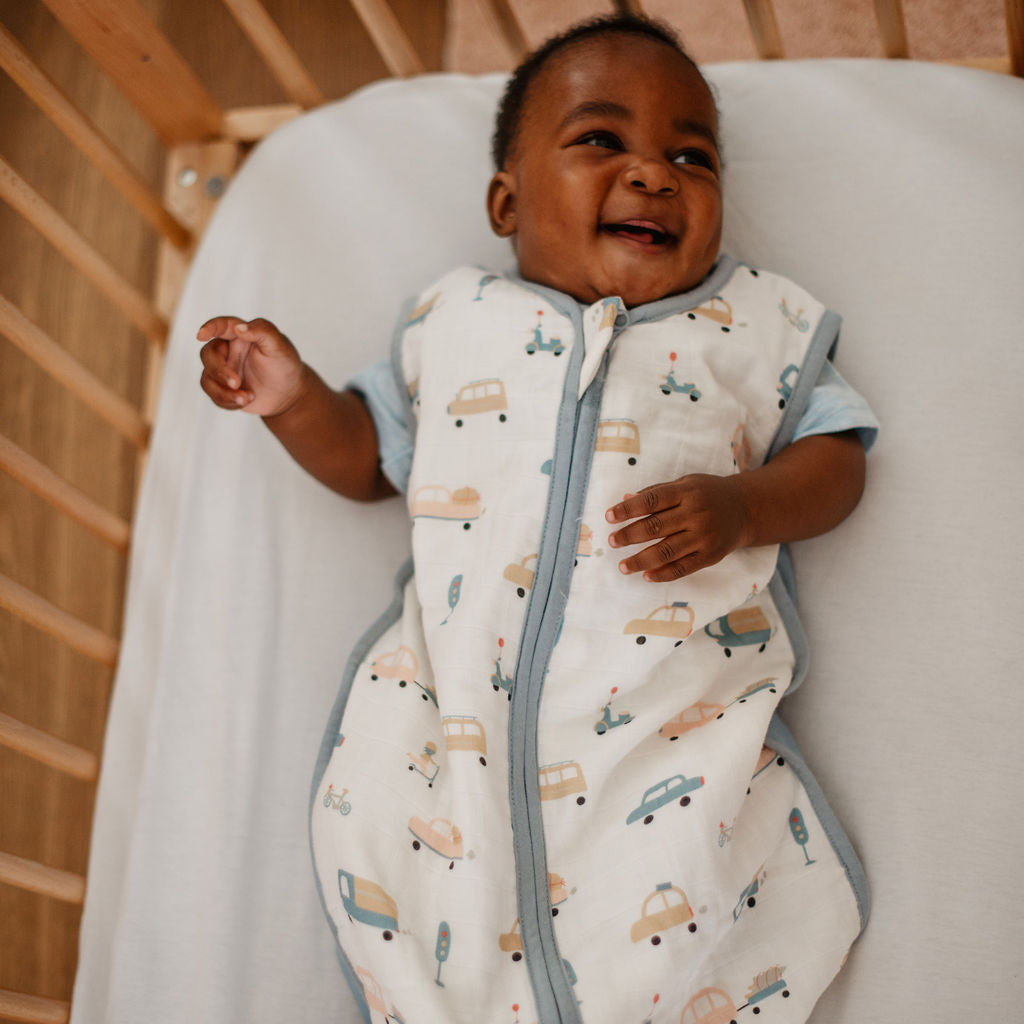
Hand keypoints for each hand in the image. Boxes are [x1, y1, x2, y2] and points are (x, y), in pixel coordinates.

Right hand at [197, 316, 304, 416]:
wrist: (288, 393)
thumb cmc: (284, 364)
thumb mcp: (279, 346)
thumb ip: (262, 331)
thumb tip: (239, 328)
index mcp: (239, 335)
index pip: (221, 326)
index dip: (209, 328)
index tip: (201, 336)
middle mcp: (227, 350)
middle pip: (207, 355)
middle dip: (219, 371)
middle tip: (237, 383)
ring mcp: (223, 370)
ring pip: (207, 378)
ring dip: (224, 392)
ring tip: (248, 397)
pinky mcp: (222, 388)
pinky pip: (214, 395)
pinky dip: (229, 401)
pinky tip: (248, 400)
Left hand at [605, 474, 750, 581]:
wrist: (745, 509)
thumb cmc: (707, 494)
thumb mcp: (685, 484)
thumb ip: (656, 492)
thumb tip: (625, 498)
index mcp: (686, 492)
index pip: (651, 500)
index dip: (628, 509)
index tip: (609, 517)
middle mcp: (696, 514)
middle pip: (656, 527)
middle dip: (629, 535)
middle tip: (612, 541)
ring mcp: (704, 536)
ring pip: (667, 551)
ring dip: (641, 560)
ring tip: (623, 566)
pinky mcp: (710, 556)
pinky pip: (683, 568)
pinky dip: (663, 574)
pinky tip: (646, 576)